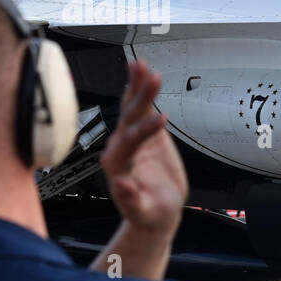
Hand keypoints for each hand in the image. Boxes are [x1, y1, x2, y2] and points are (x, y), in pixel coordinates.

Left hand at [100, 60, 186, 236]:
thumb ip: (131, 200)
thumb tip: (119, 184)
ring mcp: (131, 138)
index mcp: (117, 165)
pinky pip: (140, 108)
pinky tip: (142, 72)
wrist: (154, 213)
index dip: (145, 130)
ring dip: (138, 86)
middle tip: (154, 78)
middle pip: (129, 118)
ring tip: (143, 65)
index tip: (163, 120)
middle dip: (141, 98)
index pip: (130, 142)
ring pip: (131, 108)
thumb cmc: (148, 215)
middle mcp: (120, 147)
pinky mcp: (143, 133)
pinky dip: (140, 89)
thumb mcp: (143, 212)